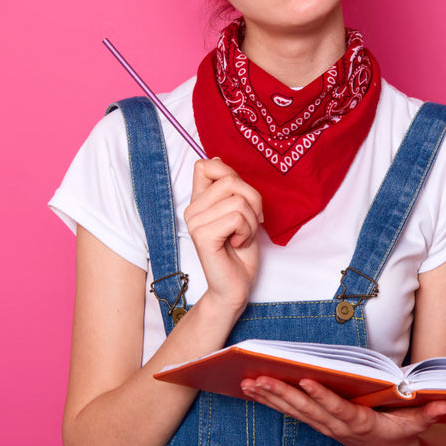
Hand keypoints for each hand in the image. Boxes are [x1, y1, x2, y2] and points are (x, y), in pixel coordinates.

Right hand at [184, 158, 262, 310]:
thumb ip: (229, 188)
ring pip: (238, 200)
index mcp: (199, 201)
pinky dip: (247, 231)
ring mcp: (194, 222)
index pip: (206, 165)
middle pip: (231, 180)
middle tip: (248, 225)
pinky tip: (237, 244)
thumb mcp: (241, 212)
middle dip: (253, 202)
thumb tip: (217, 159)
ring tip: (242, 237)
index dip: (231, 175)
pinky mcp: (202, 236)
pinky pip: (237, 217)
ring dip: (252, 221)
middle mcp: (192, 209)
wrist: (235, 286)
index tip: (242, 201)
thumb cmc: (240, 252)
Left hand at [240, 376, 445, 445]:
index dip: (322, 396)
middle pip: (308, 409)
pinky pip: (292, 411)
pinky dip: (272, 400)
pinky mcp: (318, 422)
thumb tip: (444, 404)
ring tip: (248, 381)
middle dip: (282, 394)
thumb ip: (428, 415)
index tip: (305, 381)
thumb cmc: (402, 435)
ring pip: (294, 411)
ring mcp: (326, 426)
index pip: (338, 409)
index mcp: (361, 424)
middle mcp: (339, 426)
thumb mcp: (417, 426)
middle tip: (259, 378)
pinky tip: (253, 388)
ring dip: (270, 397)